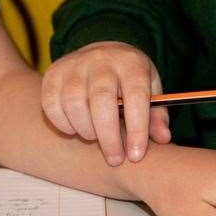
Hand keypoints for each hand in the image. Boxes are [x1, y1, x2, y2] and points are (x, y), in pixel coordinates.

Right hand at [40, 41, 170, 165]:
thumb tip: (163, 139)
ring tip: (95, 139)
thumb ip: (156, 116)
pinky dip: (63, 124)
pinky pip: (52, 104)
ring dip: (85, 130)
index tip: (136, 156)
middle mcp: (101, 60)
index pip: (135, 95)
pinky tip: (75, 129)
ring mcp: (74, 65)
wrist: (101, 55)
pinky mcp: (53, 74)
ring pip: (74, 102)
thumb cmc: (129, 81)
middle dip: (108, 136)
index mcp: (130, 63)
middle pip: (101, 99)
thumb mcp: (150, 91)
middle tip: (115, 159)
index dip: (137, 128)